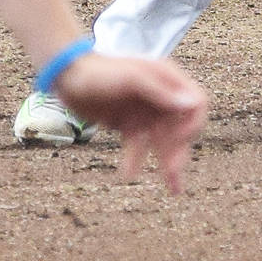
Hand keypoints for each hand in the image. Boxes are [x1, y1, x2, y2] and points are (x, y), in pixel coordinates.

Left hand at [56, 53, 208, 194]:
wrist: (65, 75)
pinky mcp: (128, 123)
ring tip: (173, 189)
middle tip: (173, 173)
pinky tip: (129, 174)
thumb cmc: (97, 71)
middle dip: (179, 150)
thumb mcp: (131, 78)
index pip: (196, 103)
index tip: (180, 139)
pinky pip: (139, 145)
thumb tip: (191, 104)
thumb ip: (160, 91)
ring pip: (163, 141)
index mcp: (167, 80)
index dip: (193, 123)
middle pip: (181, 128)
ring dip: (168, 163)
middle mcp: (160, 96)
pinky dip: (136, 160)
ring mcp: (144, 111)